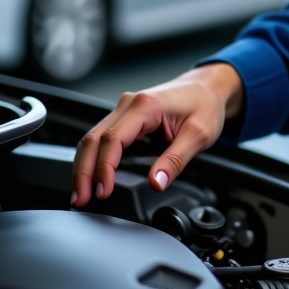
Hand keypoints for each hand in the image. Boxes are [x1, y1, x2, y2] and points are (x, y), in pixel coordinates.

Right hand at [70, 62, 243, 206]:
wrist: (209, 88)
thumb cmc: (206, 105)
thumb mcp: (200, 134)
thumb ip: (176, 160)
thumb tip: (156, 182)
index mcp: (146, 105)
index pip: (112, 139)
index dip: (103, 169)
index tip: (103, 192)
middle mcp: (129, 103)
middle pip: (94, 139)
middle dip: (84, 172)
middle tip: (80, 200)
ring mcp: (125, 109)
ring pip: (92, 138)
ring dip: (84, 167)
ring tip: (80, 194)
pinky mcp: (125, 117)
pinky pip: (102, 137)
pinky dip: (92, 158)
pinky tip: (90, 177)